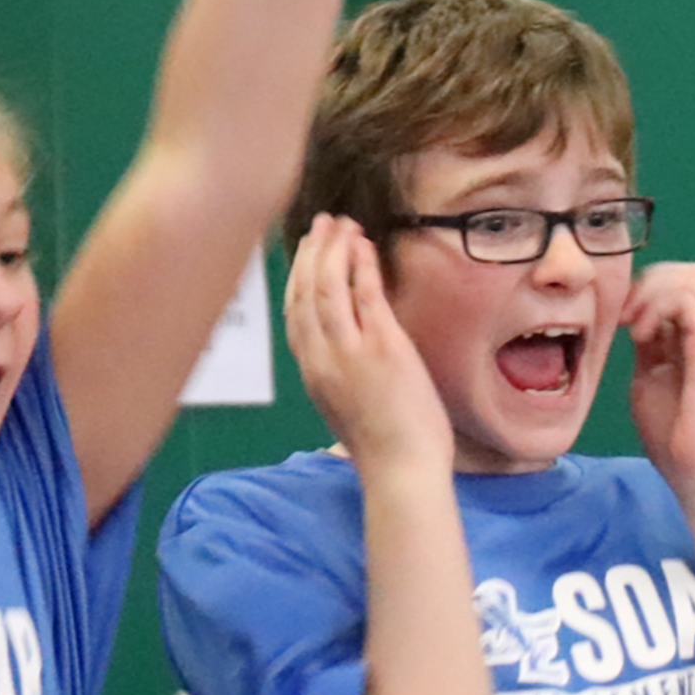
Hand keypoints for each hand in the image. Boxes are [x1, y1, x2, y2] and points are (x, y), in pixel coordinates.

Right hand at [283, 217, 451, 478]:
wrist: (401, 470)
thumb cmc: (382, 448)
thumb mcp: (344, 408)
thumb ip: (335, 376)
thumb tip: (340, 354)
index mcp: (311, 372)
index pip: (294, 314)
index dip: (298, 277)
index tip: (307, 254)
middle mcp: (322, 357)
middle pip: (305, 292)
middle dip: (313, 253)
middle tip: (323, 225)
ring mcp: (350, 352)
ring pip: (329, 287)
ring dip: (334, 250)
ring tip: (343, 225)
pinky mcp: (383, 348)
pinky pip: (366, 296)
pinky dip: (362, 266)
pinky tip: (364, 246)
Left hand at [622, 261, 694, 501]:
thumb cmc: (675, 439)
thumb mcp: (649, 381)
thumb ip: (647, 349)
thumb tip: (632, 324)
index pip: (680, 285)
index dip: (645, 290)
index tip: (619, 320)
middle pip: (689, 272)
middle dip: (648, 282)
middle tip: (623, 316)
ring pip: (690, 276)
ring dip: (650, 291)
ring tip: (630, 325)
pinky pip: (686, 300)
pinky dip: (656, 307)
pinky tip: (638, 336)